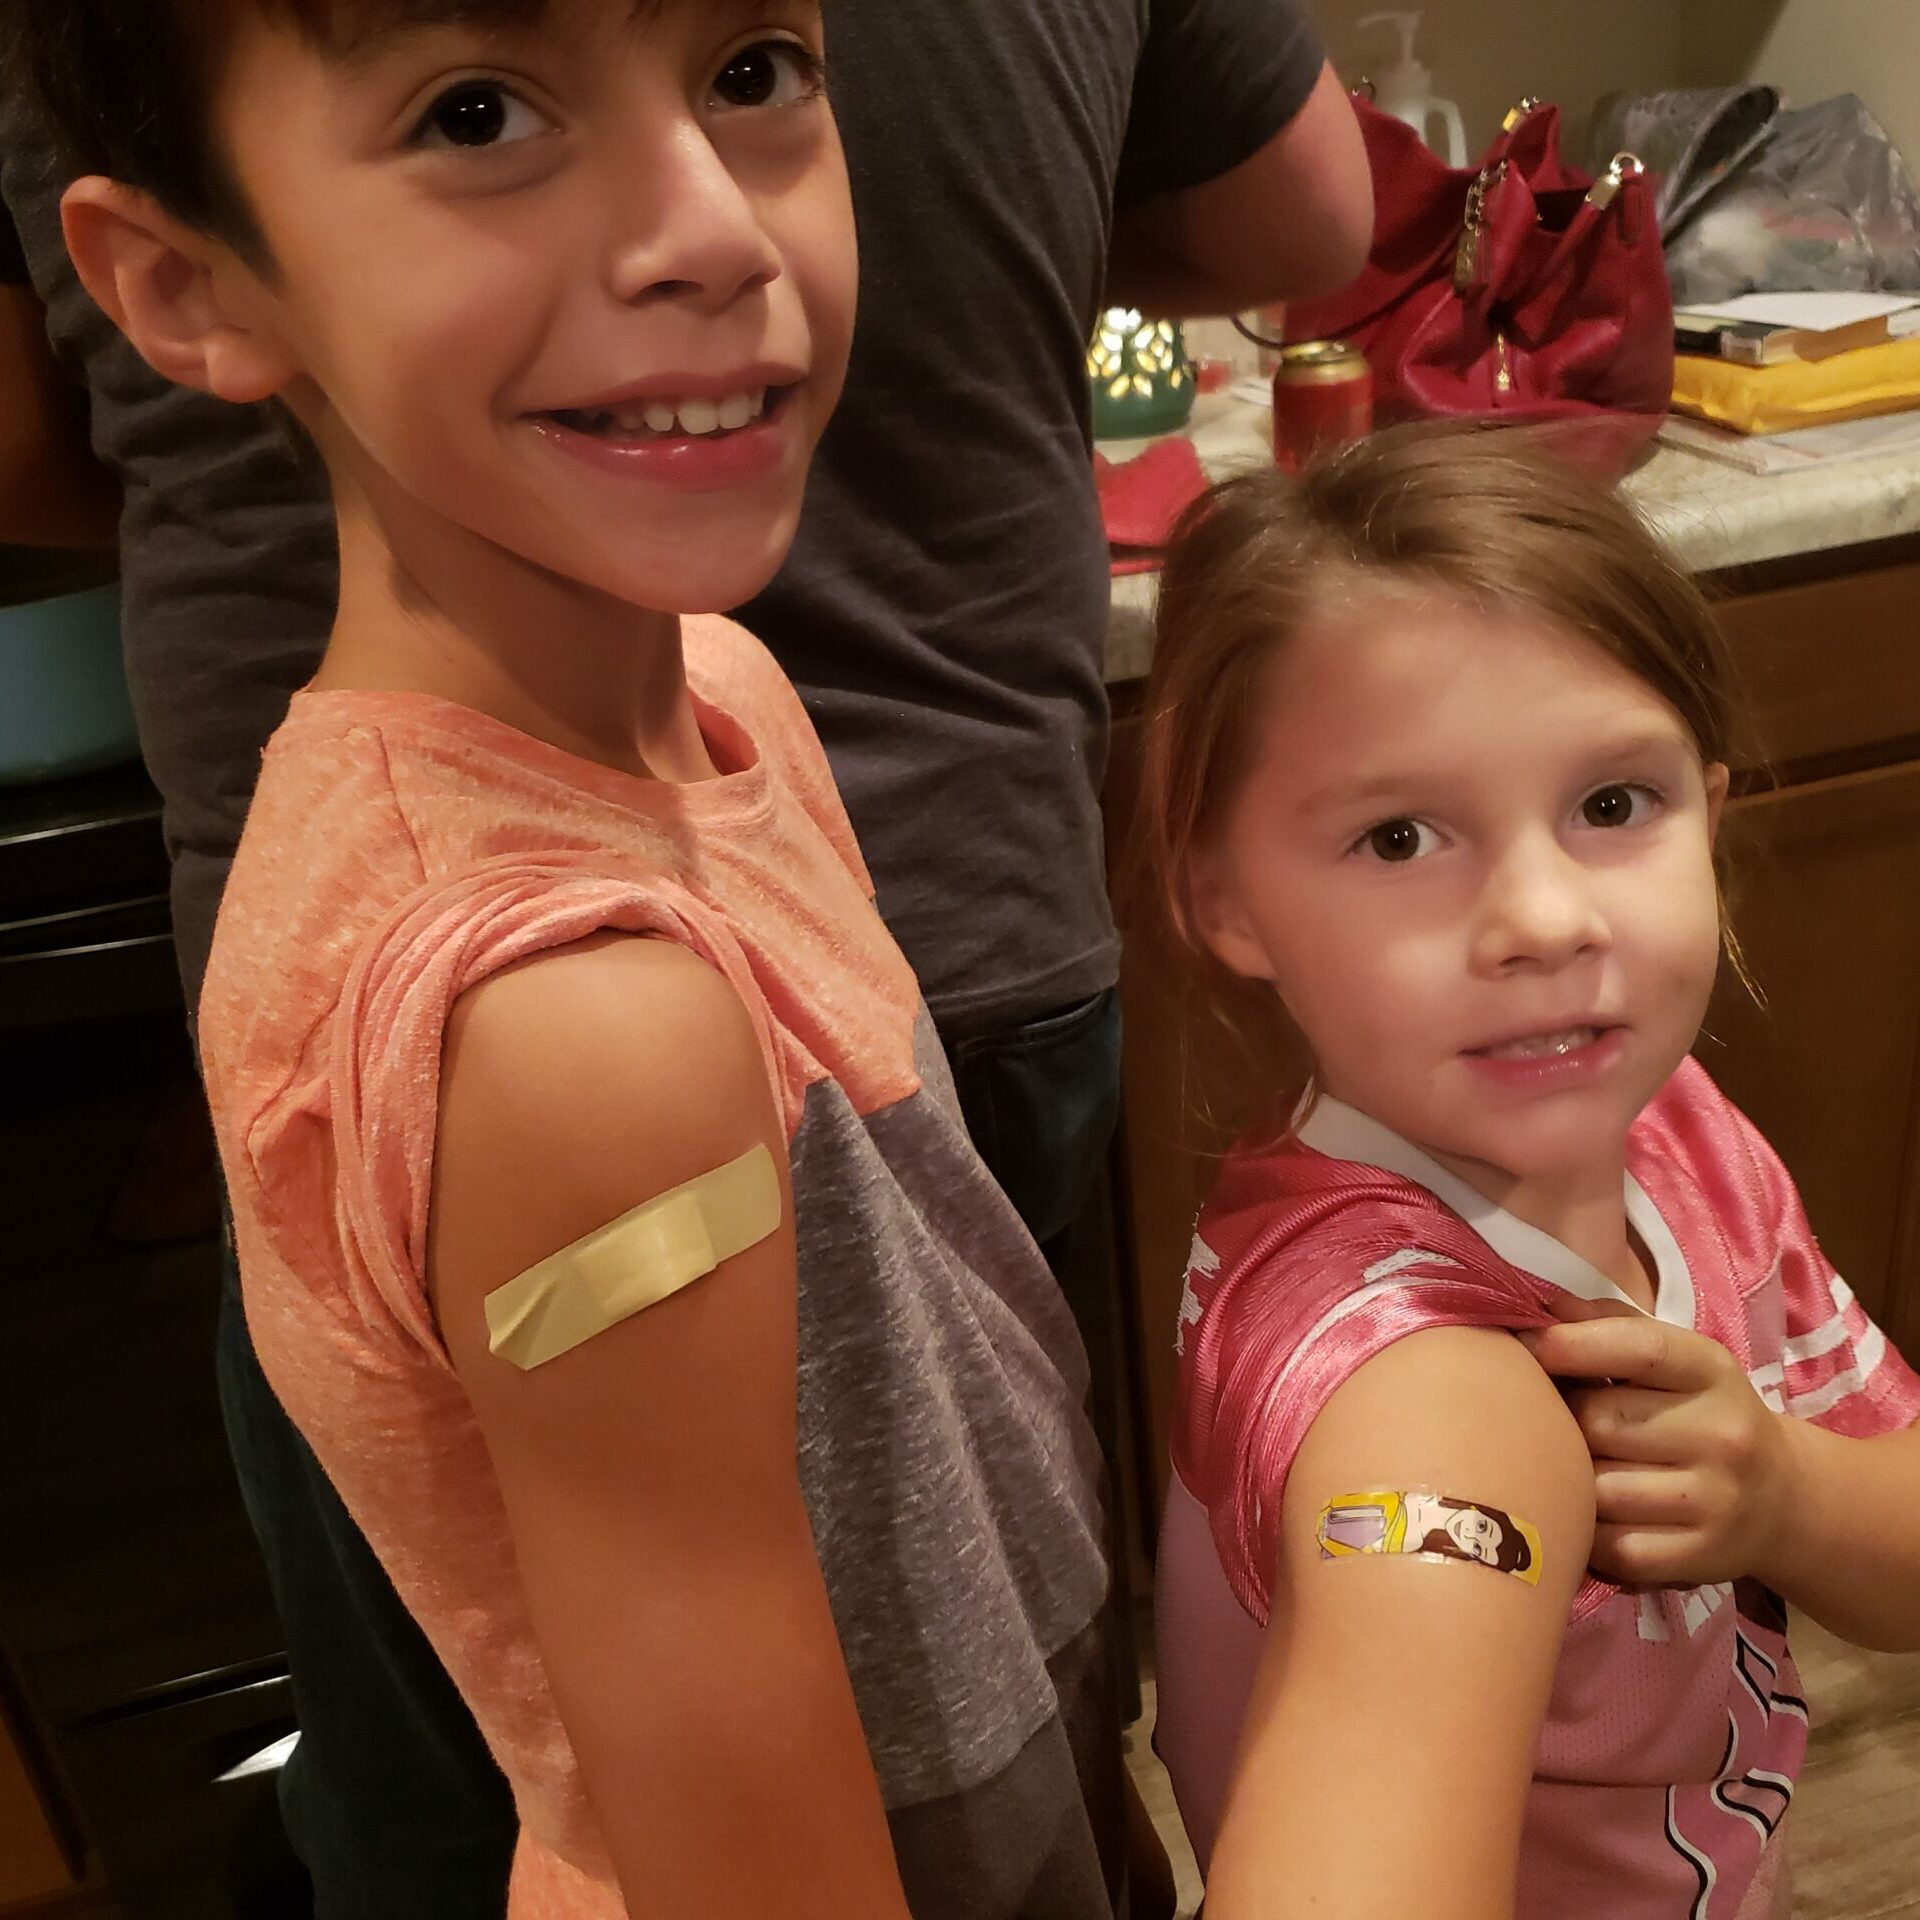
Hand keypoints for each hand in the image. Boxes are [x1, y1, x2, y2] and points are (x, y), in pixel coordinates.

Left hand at [1519, 1312, 1798, 1588]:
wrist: (1784, 1501)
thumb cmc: (1702, 1413)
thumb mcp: (1678, 1360)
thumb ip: (1609, 1325)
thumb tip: (1539, 1305)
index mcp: (1712, 1372)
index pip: (1639, 1349)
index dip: (1570, 1345)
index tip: (1524, 1347)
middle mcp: (1722, 1436)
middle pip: (1600, 1421)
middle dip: (1562, 1418)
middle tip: (1553, 1419)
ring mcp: (1714, 1502)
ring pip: (1595, 1487)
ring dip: (1570, 1477)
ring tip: (1571, 1467)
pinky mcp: (1696, 1559)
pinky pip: (1608, 1544)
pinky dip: (1585, 1530)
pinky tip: (1589, 1513)